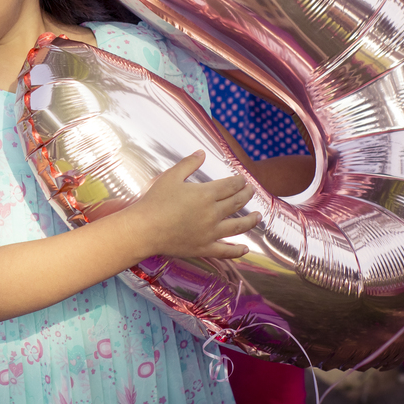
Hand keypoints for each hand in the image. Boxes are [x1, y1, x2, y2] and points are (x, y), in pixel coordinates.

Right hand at [128, 151, 258, 259]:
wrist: (144, 229)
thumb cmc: (155, 201)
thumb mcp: (170, 177)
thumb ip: (188, 164)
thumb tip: (202, 153)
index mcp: (205, 194)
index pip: (230, 186)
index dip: (239, 181)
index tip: (243, 179)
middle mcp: (212, 213)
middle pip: (237, 203)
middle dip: (246, 195)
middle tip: (251, 191)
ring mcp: (210, 232)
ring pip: (238, 226)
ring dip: (250, 221)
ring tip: (258, 217)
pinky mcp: (204, 248)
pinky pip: (225, 251)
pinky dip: (237, 251)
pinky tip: (245, 249)